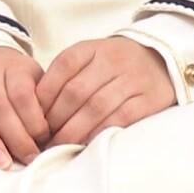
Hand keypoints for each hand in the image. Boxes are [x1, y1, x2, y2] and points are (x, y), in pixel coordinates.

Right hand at [0, 45, 46, 169]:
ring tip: (4, 163)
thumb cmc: (11, 77)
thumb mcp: (33, 78)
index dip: (34, 121)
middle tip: (30, 158)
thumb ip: (43, 102)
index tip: (45, 141)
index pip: (22, 94)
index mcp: (11, 65)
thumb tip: (55, 138)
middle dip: (16, 137)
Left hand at [37, 36, 175, 147]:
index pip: (62, 67)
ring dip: (74, 129)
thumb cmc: (112, 65)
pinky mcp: (149, 99)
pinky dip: (100, 132)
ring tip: (59, 143)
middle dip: (55, 117)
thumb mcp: (88, 58)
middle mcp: (112, 61)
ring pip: (96, 106)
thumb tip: (36, 108)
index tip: (33, 114)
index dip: (44, 94)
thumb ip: (65, 76)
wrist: (160, 59)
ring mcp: (133, 79)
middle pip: (76, 91)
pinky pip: (121, 118)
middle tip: (44, 135)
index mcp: (91, 48)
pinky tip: (86, 142)